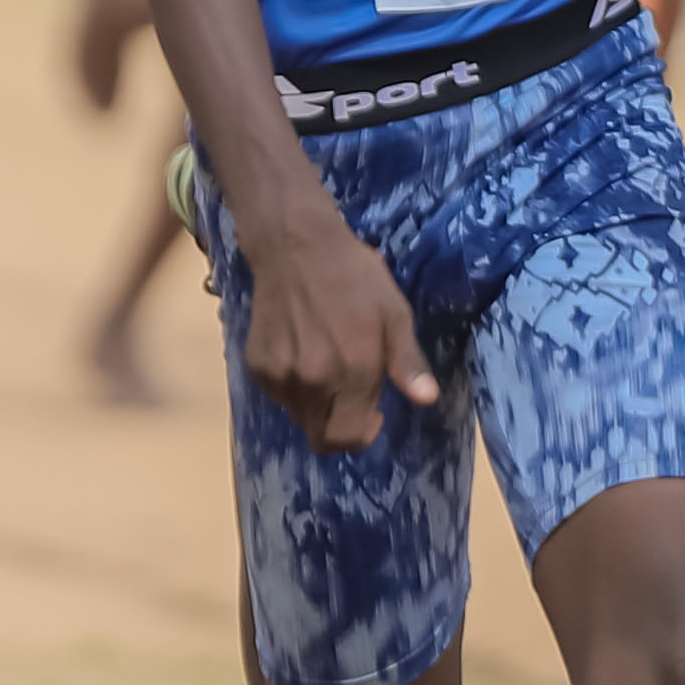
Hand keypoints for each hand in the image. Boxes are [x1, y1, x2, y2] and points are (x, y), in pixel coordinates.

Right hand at [236, 197, 439, 450]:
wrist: (295, 246)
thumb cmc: (354, 276)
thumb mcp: (394, 312)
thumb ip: (408, 361)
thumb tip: (427, 399)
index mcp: (351, 371)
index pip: (348, 438)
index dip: (362, 434)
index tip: (371, 413)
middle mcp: (311, 381)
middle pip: (320, 437)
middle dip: (339, 427)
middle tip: (350, 395)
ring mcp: (280, 375)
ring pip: (299, 416)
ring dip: (316, 406)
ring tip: (326, 364)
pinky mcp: (257, 365)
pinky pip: (278, 395)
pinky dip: (292, 387)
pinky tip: (302, 352)